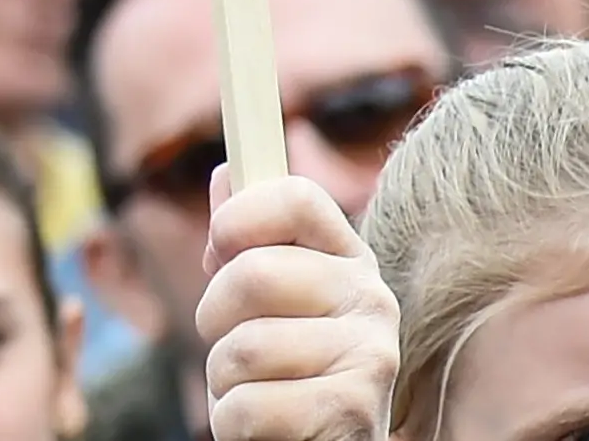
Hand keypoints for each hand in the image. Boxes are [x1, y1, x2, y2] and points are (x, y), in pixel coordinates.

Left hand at [197, 171, 396, 440]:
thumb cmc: (287, 370)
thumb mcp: (264, 302)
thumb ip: (244, 241)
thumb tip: (225, 172)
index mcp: (347, 260)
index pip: (296, 197)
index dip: (240, 214)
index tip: (220, 244)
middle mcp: (371, 300)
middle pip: (252, 274)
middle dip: (216, 318)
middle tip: (236, 345)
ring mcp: (371, 356)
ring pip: (243, 348)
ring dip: (225, 379)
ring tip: (259, 389)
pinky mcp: (352, 412)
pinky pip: (247, 406)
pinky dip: (235, 422)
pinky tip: (268, 426)